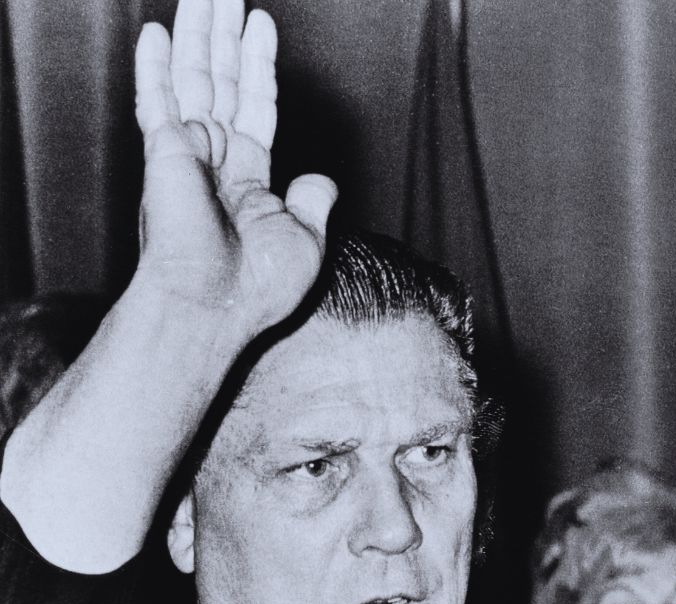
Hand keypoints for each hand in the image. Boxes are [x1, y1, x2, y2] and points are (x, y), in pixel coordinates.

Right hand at [133, 0, 335, 337]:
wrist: (215, 305)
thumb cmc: (257, 288)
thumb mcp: (305, 241)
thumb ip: (312, 202)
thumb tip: (322, 179)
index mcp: (246, 179)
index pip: (254, 105)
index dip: (258, 65)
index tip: (260, 24)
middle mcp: (213, 161)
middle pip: (220, 81)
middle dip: (223, 34)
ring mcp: (186, 154)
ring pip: (193, 77)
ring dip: (199, 32)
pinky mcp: (163, 153)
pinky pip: (158, 99)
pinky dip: (155, 66)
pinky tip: (158, 31)